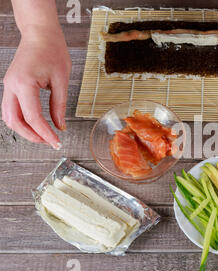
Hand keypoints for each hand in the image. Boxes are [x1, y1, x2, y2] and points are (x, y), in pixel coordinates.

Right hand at [1, 26, 70, 148]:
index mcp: (24, 83)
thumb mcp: (62, 80)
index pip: (33, 117)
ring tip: (44, 135)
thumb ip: (59, 105)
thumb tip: (60, 126)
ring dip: (25, 129)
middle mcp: (11, 86)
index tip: (57, 142)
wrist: (40, 34)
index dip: (46, 133)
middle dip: (32, 135)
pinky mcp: (11, 86)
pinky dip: (22, 120)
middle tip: (50, 142)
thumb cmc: (53, 51)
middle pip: (15, 121)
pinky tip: (37, 124)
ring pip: (9, 117)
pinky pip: (11, 109)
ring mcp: (8, 86)